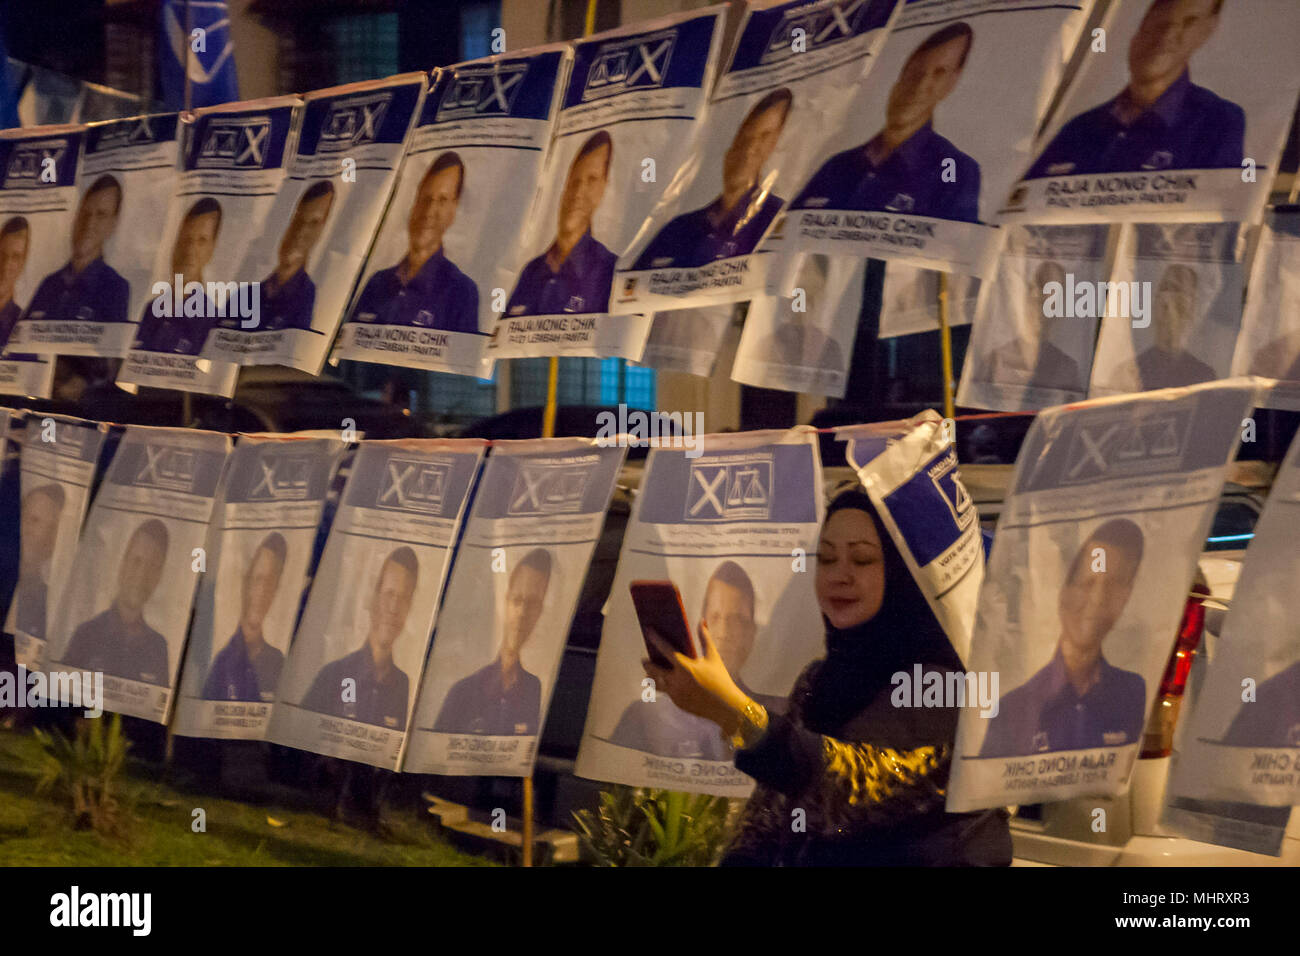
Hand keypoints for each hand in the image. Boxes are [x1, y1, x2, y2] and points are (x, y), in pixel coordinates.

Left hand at [641, 620, 749, 734]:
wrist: (725, 706)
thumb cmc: (720, 679)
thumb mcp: (713, 657)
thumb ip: (705, 638)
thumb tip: (702, 621)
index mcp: (685, 667)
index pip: (666, 650)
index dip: (656, 639)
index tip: (648, 631)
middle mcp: (677, 681)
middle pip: (654, 670)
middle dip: (647, 664)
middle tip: (645, 660)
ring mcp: (675, 693)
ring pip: (656, 683)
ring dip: (651, 677)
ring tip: (649, 672)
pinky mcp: (677, 702)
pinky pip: (667, 692)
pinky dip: (665, 685)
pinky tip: (665, 682)